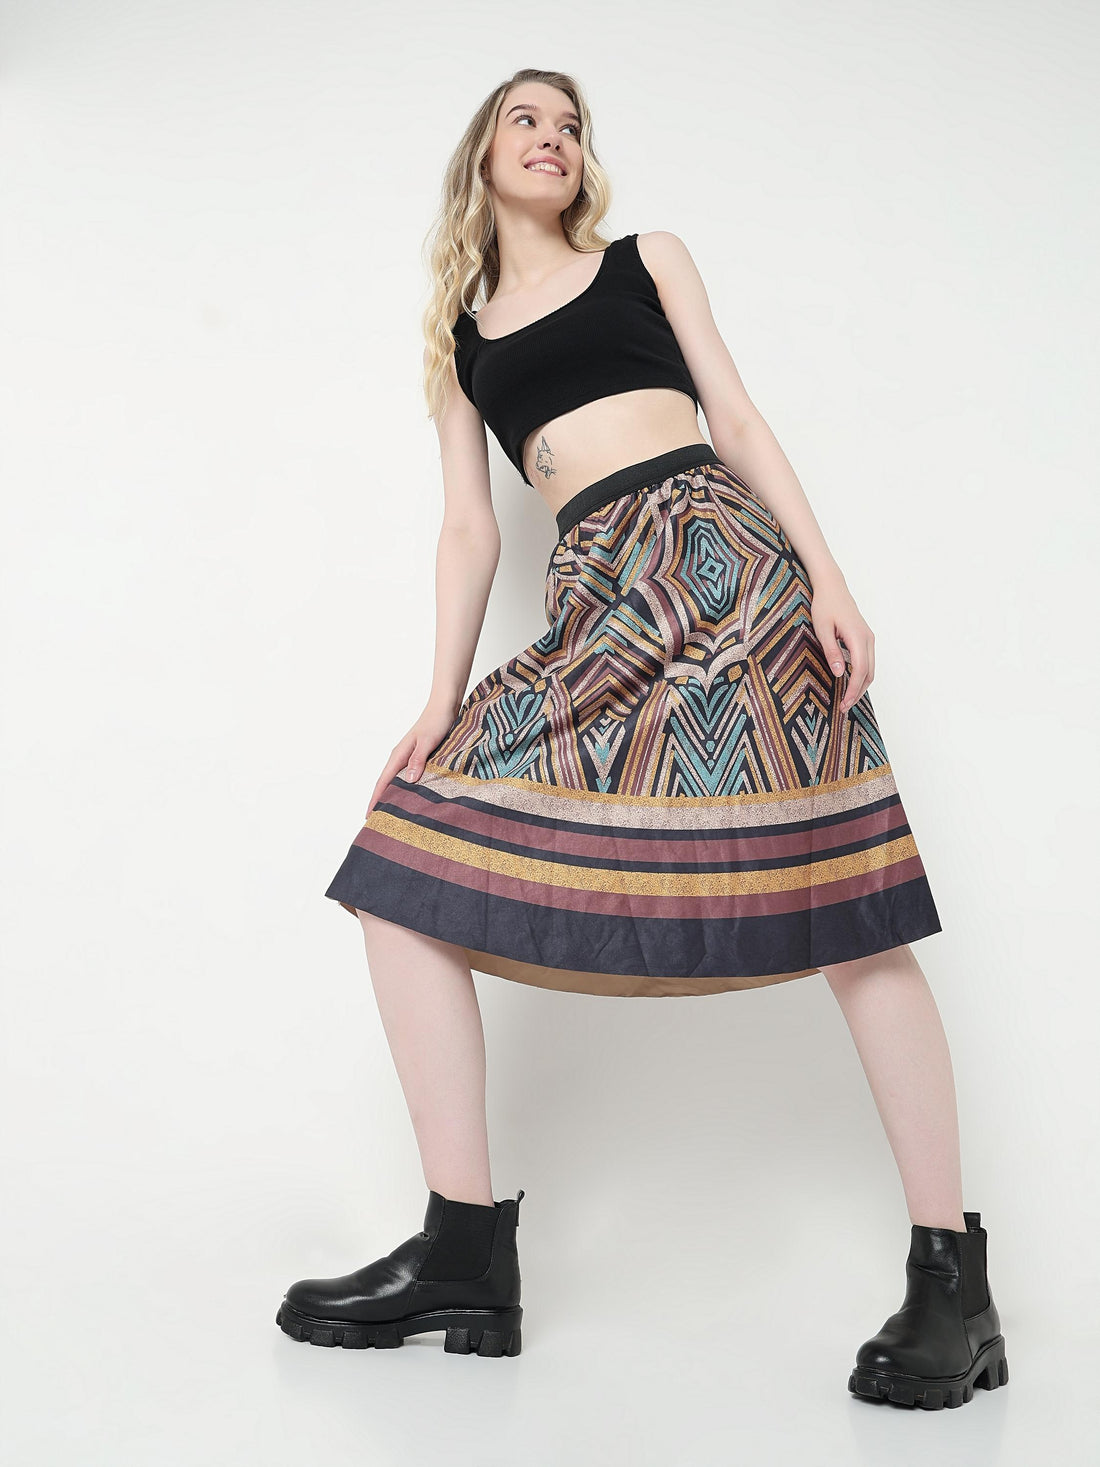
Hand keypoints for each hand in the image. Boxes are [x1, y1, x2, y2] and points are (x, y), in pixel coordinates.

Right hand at [364, 700, 460, 818]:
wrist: (444, 706)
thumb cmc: (436, 722)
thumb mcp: (427, 741)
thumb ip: (418, 760)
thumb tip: (409, 780)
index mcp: (399, 755)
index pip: (383, 782)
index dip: (375, 799)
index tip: (369, 816)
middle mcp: (401, 757)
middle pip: (386, 784)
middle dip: (380, 802)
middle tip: (377, 822)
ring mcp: (409, 757)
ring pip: (396, 781)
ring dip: (392, 796)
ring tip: (391, 814)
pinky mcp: (418, 757)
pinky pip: (407, 776)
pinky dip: (405, 788)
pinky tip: (410, 797)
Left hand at [810, 580, 875, 714]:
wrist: (832, 587)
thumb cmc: (825, 606)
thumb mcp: (822, 629)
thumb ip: (831, 651)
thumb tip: (840, 673)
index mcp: (857, 636)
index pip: (860, 669)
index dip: (854, 689)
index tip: (844, 703)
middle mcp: (868, 639)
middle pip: (869, 673)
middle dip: (858, 692)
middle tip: (844, 707)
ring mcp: (868, 638)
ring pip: (870, 669)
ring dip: (860, 686)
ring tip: (846, 699)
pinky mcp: (865, 639)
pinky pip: (867, 661)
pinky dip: (861, 676)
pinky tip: (849, 683)